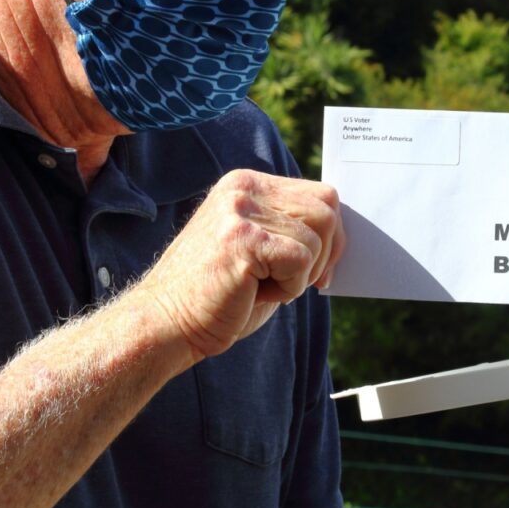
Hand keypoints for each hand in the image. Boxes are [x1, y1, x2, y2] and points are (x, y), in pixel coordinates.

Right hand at [133, 169, 344, 362]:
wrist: (167, 323)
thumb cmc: (219, 295)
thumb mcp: (259, 249)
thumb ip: (292, 230)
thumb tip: (341, 232)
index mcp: (248, 184)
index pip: (322, 194)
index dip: (333, 235)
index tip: (319, 269)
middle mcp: (244, 187)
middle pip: (326, 209)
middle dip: (325, 254)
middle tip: (293, 282)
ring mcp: (241, 210)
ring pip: (317, 237)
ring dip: (301, 275)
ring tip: (261, 286)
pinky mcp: (243, 238)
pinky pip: (301, 260)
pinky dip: (289, 288)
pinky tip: (254, 293)